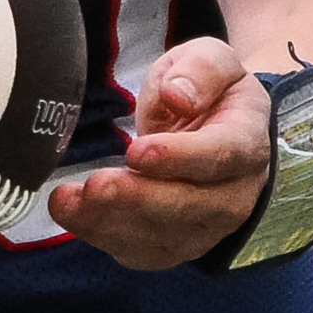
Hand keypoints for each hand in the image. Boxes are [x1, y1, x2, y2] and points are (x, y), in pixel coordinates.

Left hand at [49, 38, 270, 270]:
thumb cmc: (211, 94)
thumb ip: (201, 70)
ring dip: (110, 222)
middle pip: (191, 207)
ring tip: (67, 200)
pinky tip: (72, 214)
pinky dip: (102, 236)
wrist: (217, 132)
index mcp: (246, 143)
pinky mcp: (175, 246)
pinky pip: (140, 252)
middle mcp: (234, 195)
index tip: (136, 152)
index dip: (179, 158)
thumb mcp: (212, 59)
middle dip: (138, 199)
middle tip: (95, 184)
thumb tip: (178, 97)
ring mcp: (206, 228)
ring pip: (162, 236)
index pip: (220, 157)